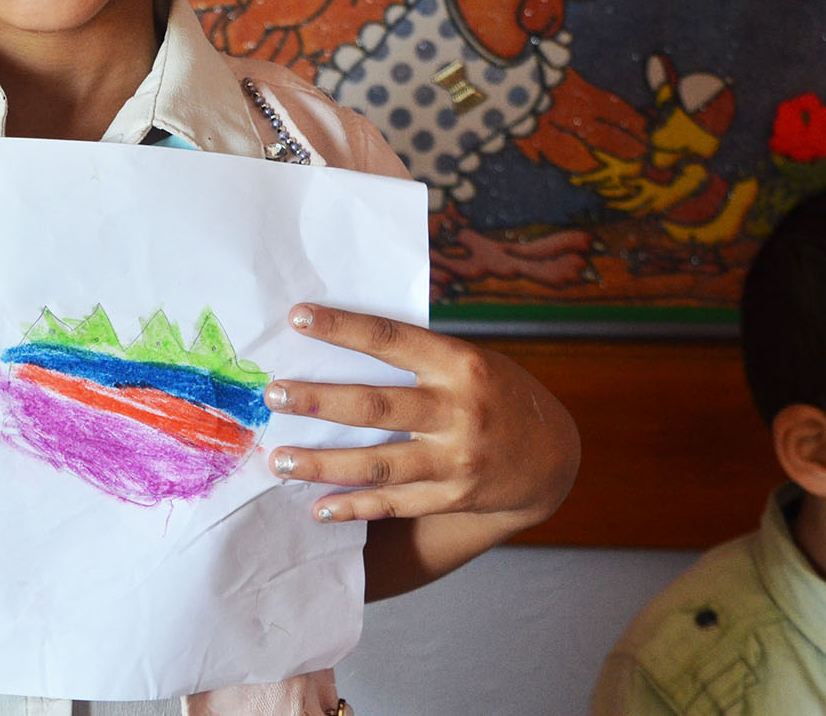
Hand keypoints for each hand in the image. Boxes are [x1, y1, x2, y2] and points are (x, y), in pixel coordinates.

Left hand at [260, 303, 578, 528]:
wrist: (553, 456)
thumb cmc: (494, 394)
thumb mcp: (469, 360)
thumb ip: (416, 356)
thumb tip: (338, 339)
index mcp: (459, 364)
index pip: (391, 339)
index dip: (342, 327)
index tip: (297, 318)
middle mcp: (458, 411)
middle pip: (376, 406)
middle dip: (319, 401)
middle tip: (272, 395)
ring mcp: (457, 459)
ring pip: (377, 464)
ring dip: (322, 464)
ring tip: (278, 460)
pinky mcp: (454, 496)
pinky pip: (395, 504)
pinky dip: (354, 507)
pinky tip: (318, 507)